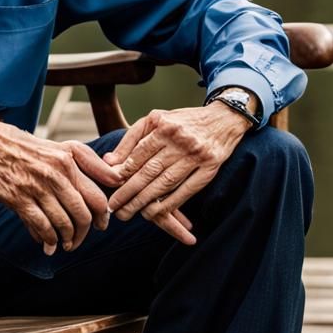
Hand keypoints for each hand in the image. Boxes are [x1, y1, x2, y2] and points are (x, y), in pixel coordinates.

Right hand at [0, 103, 118, 253]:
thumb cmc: (18, 144)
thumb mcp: (56, 145)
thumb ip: (85, 162)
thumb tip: (113, 178)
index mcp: (68, 158)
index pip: (97, 195)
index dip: (103, 216)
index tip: (101, 225)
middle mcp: (57, 172)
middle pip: (83, 214)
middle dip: (83, 233)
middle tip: (78, 240)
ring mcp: (37, 186)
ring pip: (63, 223)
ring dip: (66, 240)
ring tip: (63, 244)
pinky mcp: (18, 198)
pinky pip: (41, 226)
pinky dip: (47, 239)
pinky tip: (46, 243)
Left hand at [103, 104, 253, 243]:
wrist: (223, 119)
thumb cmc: (182, 121)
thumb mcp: (155, 120)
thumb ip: (131, 139)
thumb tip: (109, 162)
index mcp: (163, 125)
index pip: (138, 154)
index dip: (122, 174)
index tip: (108, 189)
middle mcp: (179, 139)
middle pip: (149, 171)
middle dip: (129, 192)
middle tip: (114, 208)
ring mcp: (196, 154)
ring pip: (165, 183)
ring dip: (145, 202)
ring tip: (130, 213)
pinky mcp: (210, 168)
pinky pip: (186, 190)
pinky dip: (170, 204)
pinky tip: (155, 213)